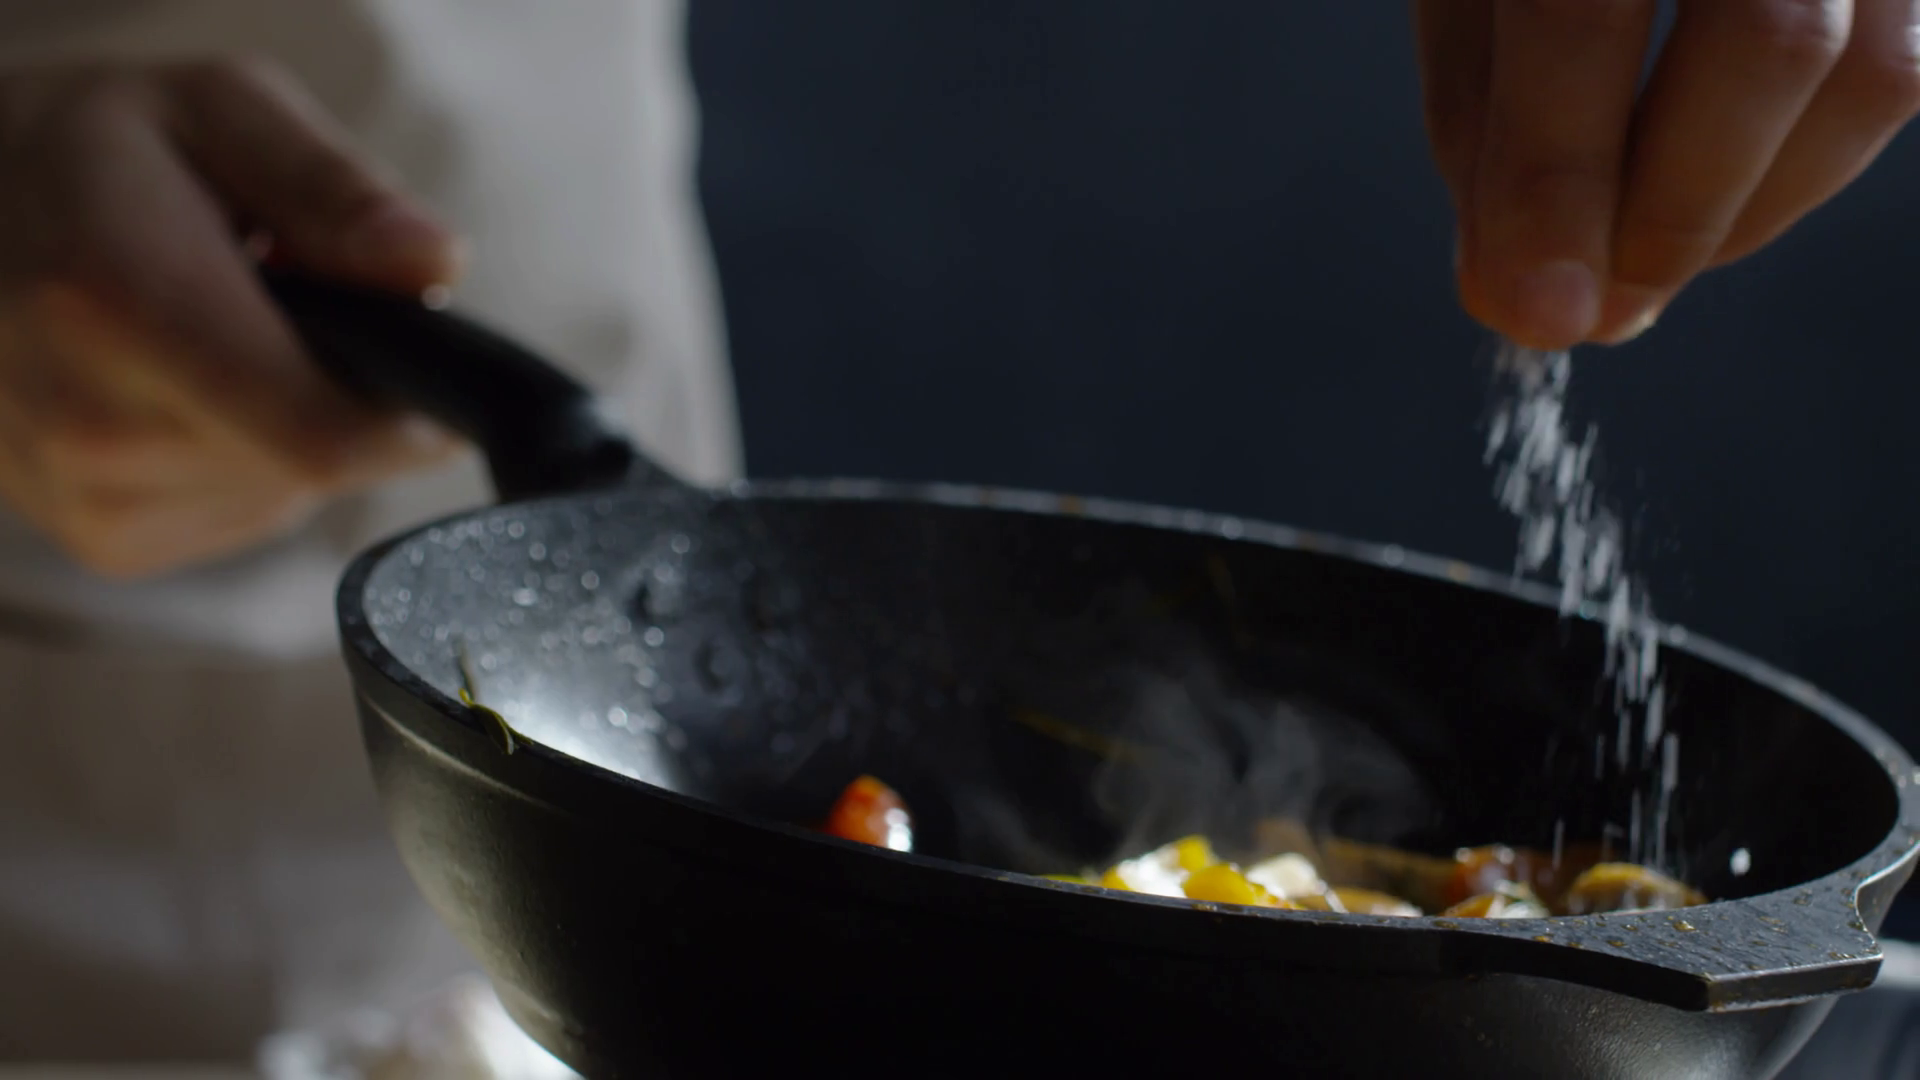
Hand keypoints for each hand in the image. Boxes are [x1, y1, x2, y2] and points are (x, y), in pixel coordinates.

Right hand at [0, 57, 465, 578]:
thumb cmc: (92, 151)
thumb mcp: (217, 108)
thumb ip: (333, 187)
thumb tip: (437, 264)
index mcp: (124, 304)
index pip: (325, 435)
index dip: (413, 417)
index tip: (436, 367)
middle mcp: (92, 424)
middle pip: (319, 465)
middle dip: (346, 393)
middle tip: (295, 308)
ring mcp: (90, 499)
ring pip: (290, 493)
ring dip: (296, 421)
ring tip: (225, 336)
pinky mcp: (107, 541)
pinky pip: (248, 513)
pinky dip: (253, 456)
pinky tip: (192, 388)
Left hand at [1416, 0, 1919, 348]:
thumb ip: (1488, 118)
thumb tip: (1517, 292)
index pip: (1580, 8)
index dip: (1556, 172)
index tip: (1539, 308)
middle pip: (1769, 42)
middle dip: (1674, 216)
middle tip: (1597, 310)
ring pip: (1873, 72)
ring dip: (1750, 212)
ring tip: (1645, 259)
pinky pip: (1908, 67)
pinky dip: (1808, 165)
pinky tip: (1720, 191)